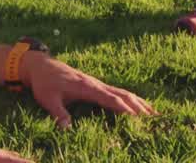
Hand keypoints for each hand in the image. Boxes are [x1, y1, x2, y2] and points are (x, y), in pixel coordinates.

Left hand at [21, 53, 156, 128]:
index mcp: (86, 87)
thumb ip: (58, 113)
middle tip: (154, 117)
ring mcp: (96, 83)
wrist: (41, 66)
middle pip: (121, 94)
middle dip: (138, 105)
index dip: (123, 108)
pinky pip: (116, 91)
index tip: (137, 117)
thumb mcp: (48, 99)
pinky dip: (129, 98)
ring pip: (122, 91)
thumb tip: (66, 129)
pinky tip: (135, 104)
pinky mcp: (94, 84)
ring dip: (137, 101)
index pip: (109, 98)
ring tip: (153, 112)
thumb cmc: (44, 83)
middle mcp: (95, 84)